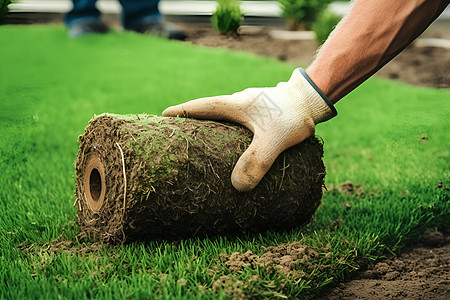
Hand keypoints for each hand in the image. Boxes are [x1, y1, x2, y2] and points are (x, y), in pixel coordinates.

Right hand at [163, 68, 336, 191]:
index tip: (161, 117)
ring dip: (209, 129)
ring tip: (201, 148)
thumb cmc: (293, 115)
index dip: (180, 113)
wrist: (313, 101)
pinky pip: (236, 124)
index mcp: (233, 105)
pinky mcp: (259, 115)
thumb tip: (237, 187)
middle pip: (206, 112)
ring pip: (222, 119)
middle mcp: (238, 104)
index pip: (199, 107)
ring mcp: (249, 108)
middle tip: (177, 137)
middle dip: (190, 123)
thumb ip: (257, 161)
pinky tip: (231, 150)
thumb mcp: (275, 139)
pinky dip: (227, 134)